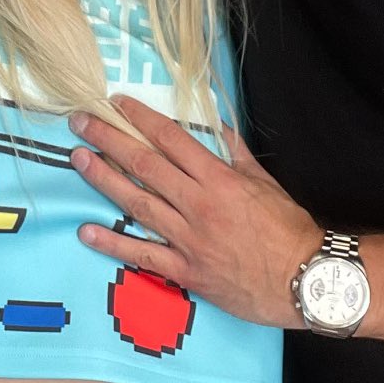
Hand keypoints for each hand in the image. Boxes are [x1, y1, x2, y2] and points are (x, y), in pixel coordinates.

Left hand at [70, 95, 320, 328]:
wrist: (305, 279)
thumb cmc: (288, 229)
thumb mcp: (264, 182)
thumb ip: (236, 153)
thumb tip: (217, 126)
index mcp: (219, 179)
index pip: (171, 138)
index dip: (140, 118)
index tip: (116, 103)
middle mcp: (198, 204)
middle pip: (145, 165)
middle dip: (109, 140)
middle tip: (80, 122)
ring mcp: (188, 239)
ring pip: (137, 203)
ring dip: (104, 180)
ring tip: (78, 160)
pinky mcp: (185, 271)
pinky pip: (142, 255)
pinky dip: (113, 244)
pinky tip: (86, 231)